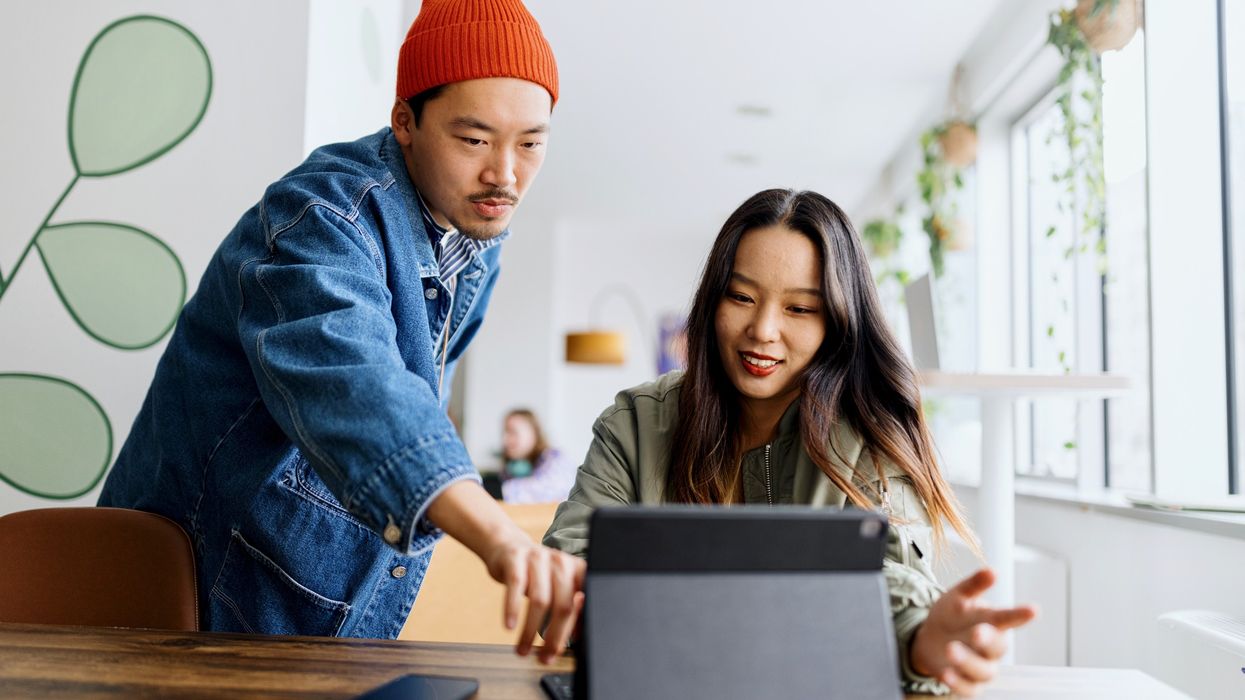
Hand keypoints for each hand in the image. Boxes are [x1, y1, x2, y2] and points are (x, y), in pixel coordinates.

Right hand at [483, 535, 584, 663]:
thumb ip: (570, 606)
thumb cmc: (536, 574)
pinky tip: (510, 626)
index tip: (575, 646)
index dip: (581, 626)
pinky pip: (516, 587)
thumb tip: (579, 638)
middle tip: (547, 657)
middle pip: (563, 605)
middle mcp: (560, 562)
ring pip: (540, 600)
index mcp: (576, 569)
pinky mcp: (515, 559)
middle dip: (556, 637)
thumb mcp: (557, 585)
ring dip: (531, 630)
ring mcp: (538, 558)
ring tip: (523, 649)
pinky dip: (513, 609)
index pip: (585, 601)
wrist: (508, 547)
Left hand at [909, 568, 1036, 696]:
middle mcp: (991, 648)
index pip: (1009, 619)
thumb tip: (992, 570)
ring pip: (983, 670)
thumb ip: (974, 585)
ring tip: (951, 649)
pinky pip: (967, 688)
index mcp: (992, 623)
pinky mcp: (968, 684)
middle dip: (988, 640)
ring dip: (968, 661)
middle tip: (977, 632)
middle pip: (998, 647)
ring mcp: (981, 667)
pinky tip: (946, 673)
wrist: (930, 638)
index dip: (1020, 616)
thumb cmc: (952, 616)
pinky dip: (958, 682)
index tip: (1033, 610)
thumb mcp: (959, 596)